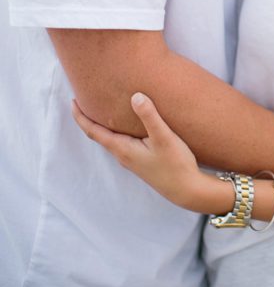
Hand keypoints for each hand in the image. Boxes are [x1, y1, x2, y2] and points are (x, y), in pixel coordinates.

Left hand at [72, 93, 206, 209]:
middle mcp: (123, 155)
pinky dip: (117, 130)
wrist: (187, 191)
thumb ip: (149, 117)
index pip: (94, 132)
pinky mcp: (142, 161)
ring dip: (103, 125)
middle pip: (99, 135)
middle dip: (90, 118)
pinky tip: (127, 124)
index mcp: (123, 149)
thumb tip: (135, 95)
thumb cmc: (175, 164)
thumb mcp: (163, 138)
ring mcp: (132, 159)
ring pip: (111, 139)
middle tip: (85, 99)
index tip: (73, 101)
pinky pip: (122, 142)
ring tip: (104, 108)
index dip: (82, 117)